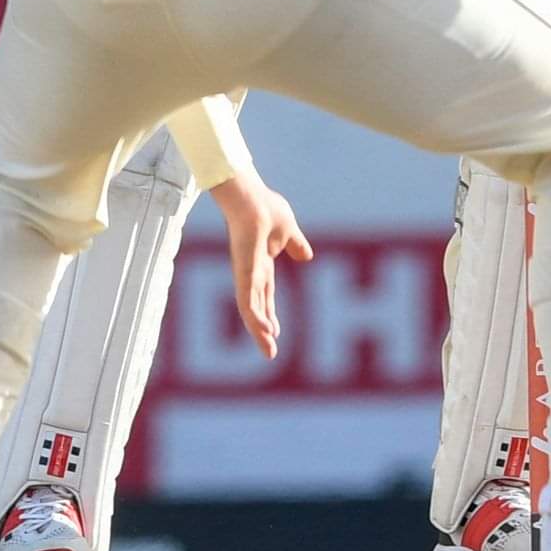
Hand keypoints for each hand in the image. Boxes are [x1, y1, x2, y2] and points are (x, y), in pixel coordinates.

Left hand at [210, 170, 313, 359]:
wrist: (251, 199)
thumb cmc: (266, 208)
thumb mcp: (289, 229)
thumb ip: (296, 244)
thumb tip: (306, 256)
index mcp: (262, 263)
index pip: (265, 295)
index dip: (270, 313)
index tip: (275, 331)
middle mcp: (252, 273)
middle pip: (258, 308)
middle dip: (264, 330)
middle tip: (271, 352)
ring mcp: (246, 274)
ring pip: (251, 311)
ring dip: (260, 331)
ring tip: (269, 350)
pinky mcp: (244, 273)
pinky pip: (247, 301)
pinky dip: (255, 318)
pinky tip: (264, 332)